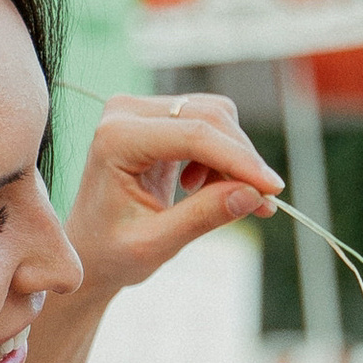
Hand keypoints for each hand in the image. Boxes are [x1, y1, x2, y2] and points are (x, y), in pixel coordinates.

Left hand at [64, 92, 280, 307]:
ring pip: (215, 117)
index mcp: (115, 138)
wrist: (89, 248)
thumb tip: (253, 194)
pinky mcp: (157, 117)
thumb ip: (202, 217)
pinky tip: (204, 189)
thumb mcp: (156, 244)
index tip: (273, 191)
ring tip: (229, 201)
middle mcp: (126, 112)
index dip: (239, 161)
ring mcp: (141, 110)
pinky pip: (208, 125)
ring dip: (233, 159)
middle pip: (209, 117)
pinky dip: (222, 157)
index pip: (193, 135)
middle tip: (263, 204)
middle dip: (242, 160)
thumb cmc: (111, 252)